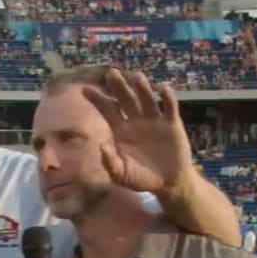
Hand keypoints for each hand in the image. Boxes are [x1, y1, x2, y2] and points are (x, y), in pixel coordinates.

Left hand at [80, 69, 195, 194]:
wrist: (168, 183)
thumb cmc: (141, 178)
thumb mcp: (121, 175)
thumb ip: (110, 162)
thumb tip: (101, 146)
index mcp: (120, 130)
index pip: (107, 110)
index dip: (97, 100)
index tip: (84, 90)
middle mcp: (135, 121)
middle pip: (125, 100)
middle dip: (118, 87)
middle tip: (111, 74)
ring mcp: (154, 120)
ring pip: (146, 100)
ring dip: (142, 88)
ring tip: (137, 77)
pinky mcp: (172, 124)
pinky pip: (169, 108)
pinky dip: (168, 98)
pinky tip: (164, 89)